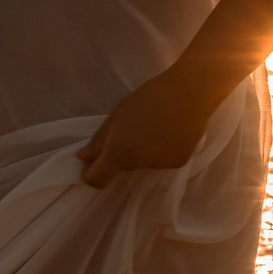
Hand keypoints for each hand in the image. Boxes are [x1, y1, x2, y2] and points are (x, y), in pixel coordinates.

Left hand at [76, 67, 222, 187]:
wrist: (190, 94)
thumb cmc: (149, 98)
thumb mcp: (117, 115)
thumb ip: (99, 140)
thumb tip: (82, 158)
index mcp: (119, 152)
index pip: (97, 179)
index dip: (90, 173)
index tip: (91, 160)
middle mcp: (139, 165)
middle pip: (122, 166)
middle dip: (120, 152)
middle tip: (131, 126)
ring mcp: (160, 166)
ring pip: (143, 162)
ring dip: (142, 150)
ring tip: (154, 125)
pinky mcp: (179, 163)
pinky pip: (161, 160)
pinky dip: (160, 150)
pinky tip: (168, 131)